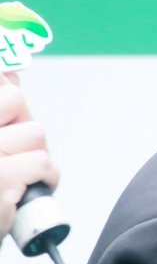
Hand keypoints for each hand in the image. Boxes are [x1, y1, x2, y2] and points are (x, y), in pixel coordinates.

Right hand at [0, 73, 56, 235]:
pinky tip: (27, 190)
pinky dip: (44, 179)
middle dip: (21, 124)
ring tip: (15, 174)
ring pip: (34, 133)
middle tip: (12, 149)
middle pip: (15, 100)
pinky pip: (43, 163)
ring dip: (33, 154)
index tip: (8, 87)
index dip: (5, 87)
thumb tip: (9, 73)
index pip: (2, 87)